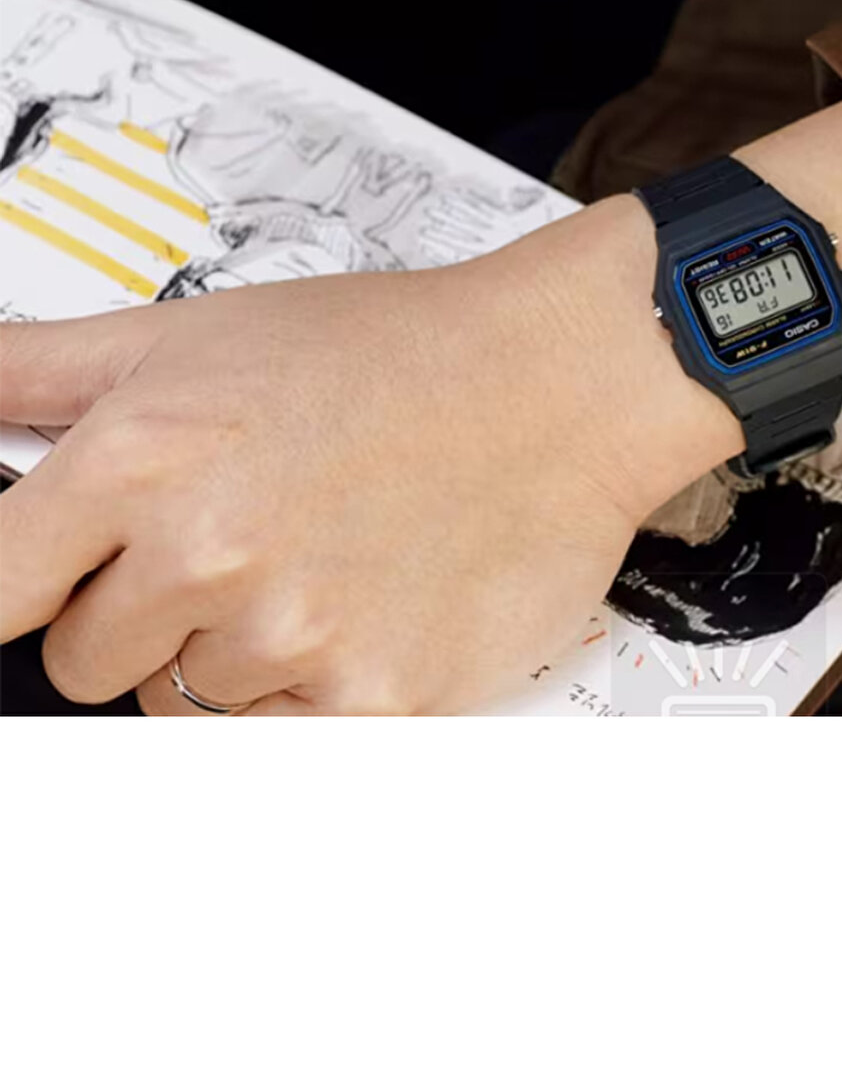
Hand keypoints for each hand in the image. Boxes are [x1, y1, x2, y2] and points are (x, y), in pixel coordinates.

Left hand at [0, 200, 738, 713]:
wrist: (562, 380)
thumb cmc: (393, 351)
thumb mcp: (198, 331)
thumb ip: (43, 370)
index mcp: (141, 455)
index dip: (24, 587)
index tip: (47, 586)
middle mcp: (206, 551)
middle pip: (82, 662)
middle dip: (139, 611)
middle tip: (229, 536)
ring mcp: (289, 635)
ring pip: (181, 705)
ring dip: (229, 651)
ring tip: (311, 556)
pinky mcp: (369, 701)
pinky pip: (277, 736)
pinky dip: (308, 688)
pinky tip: (358, 602)